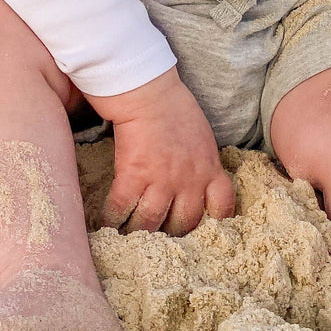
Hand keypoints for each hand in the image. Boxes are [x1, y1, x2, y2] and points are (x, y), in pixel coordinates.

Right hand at [83, 68, 234, 235]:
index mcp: (210, 169)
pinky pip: (122, 209)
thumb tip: (193, 178)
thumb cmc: (175, 107)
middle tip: (160, 236)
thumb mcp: (202, 137)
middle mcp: (189, 181)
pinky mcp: (134, 176)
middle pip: (184, 224)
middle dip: (172, 234)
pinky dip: (113, 219)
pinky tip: (108, 224)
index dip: (214, 223)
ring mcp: (162, 181)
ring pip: (152, 223)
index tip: (203, 228)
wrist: (149, 92)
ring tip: (131, 238)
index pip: (222, 208)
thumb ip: (202, 161)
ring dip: (140, 232)